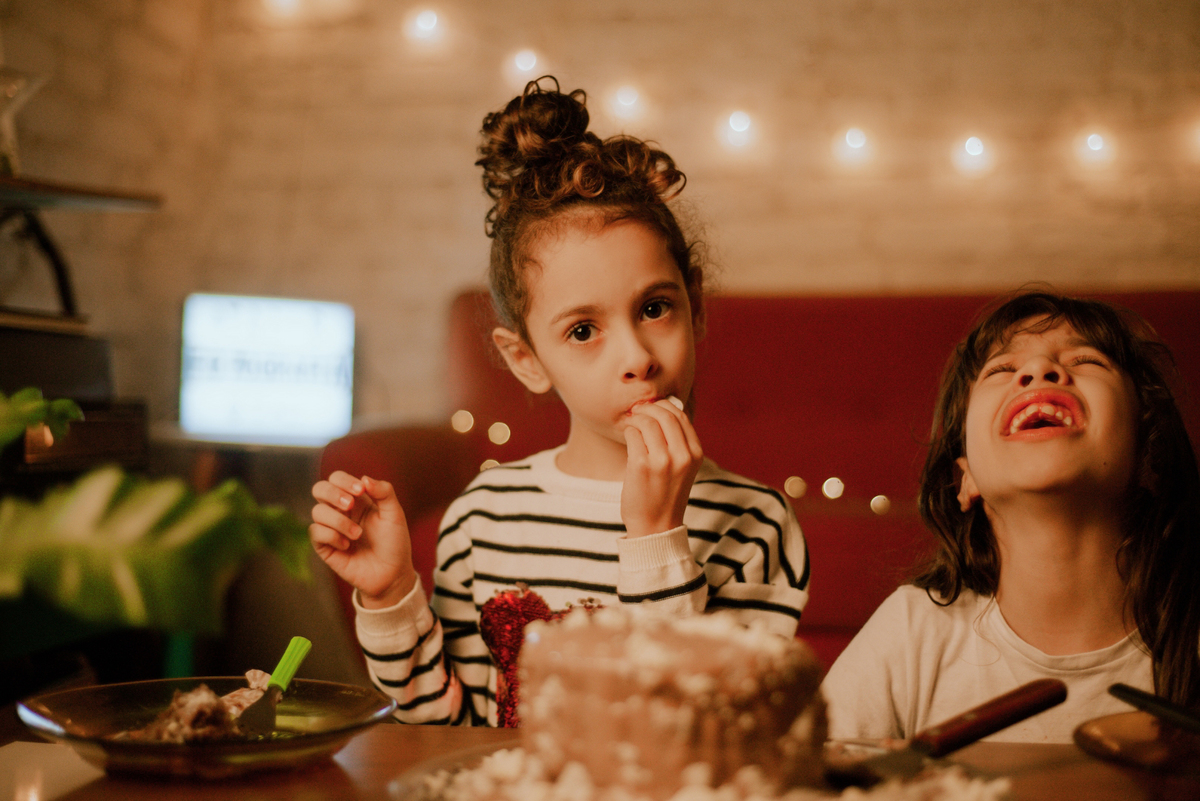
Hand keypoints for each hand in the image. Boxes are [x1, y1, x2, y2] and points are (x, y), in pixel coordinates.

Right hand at [310, 472, 417, 607]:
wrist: (392, 574)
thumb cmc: (394, 543)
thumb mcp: (395, 514)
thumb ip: (384, 492)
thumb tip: (364, 478)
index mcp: (356, 499)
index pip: (337, 478)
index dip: (344, 480)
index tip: (361, 490)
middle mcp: (340, 511)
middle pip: (319, 489)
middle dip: (333, 493)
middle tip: (350, 505)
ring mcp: (331, 528)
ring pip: (317, 511)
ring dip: (339, 521)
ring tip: (357, 534)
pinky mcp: (324, 546)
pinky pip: (315, 532)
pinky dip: (332, 536)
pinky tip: (347, 546)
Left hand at [621, 397, 703, 537]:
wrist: (655, 527)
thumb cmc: (665, 494)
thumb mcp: (683, 467)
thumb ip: (678, 441)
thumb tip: (664, 408)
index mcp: (695, 454)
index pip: (681, 416)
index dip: (664, 405)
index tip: (652, 407)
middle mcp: (682, 456)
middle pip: (665, 414)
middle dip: (648, 408)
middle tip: (637, 411)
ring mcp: (662, 461)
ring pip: (647, 421)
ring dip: (636, 419)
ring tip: (631, 424)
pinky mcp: (641, 466)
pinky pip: (632, 434)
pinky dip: (628, 431)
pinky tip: (628, 437)